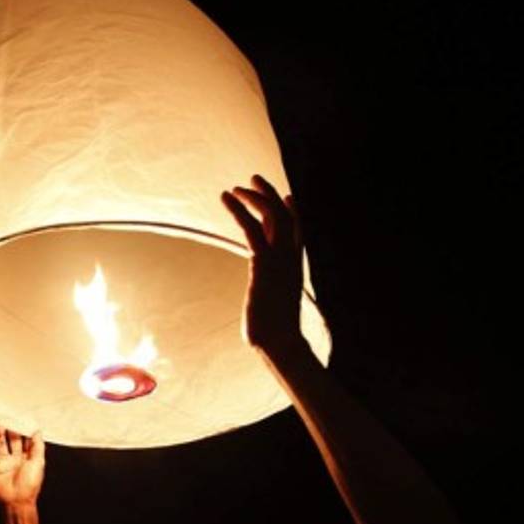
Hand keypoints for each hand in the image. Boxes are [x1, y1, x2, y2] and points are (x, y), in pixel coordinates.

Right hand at [0, 426, 45, 507]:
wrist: (16, 500)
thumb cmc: (30, 484)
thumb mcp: (38, 462)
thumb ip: (38, 446)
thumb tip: (38, 431)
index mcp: (29, 457)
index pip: (27, 440)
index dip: (25, 430)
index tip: (23, 419)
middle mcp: (17, 458)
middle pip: (13, 439)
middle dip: (11, 430)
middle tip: (9, 419)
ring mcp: (6, 461)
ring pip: (2, 444)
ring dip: (0, 435)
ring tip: (0, 427)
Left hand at [221, 174, 306, 357]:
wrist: (280, 343)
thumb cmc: (275, 335)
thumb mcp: (273, 311)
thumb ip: (269, 300)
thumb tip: (262, 315)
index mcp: (294, 268)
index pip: (297, 232)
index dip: (293, 212)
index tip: (288, 196)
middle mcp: (290, 258)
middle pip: (285, 216)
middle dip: (270, 194)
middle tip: (254, 179)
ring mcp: (279, 259)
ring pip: (272, 215)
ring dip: (254, 196)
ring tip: (237, 187)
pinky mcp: (263, 263)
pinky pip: (252, 227)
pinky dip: (238, 209)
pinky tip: (226, 197)